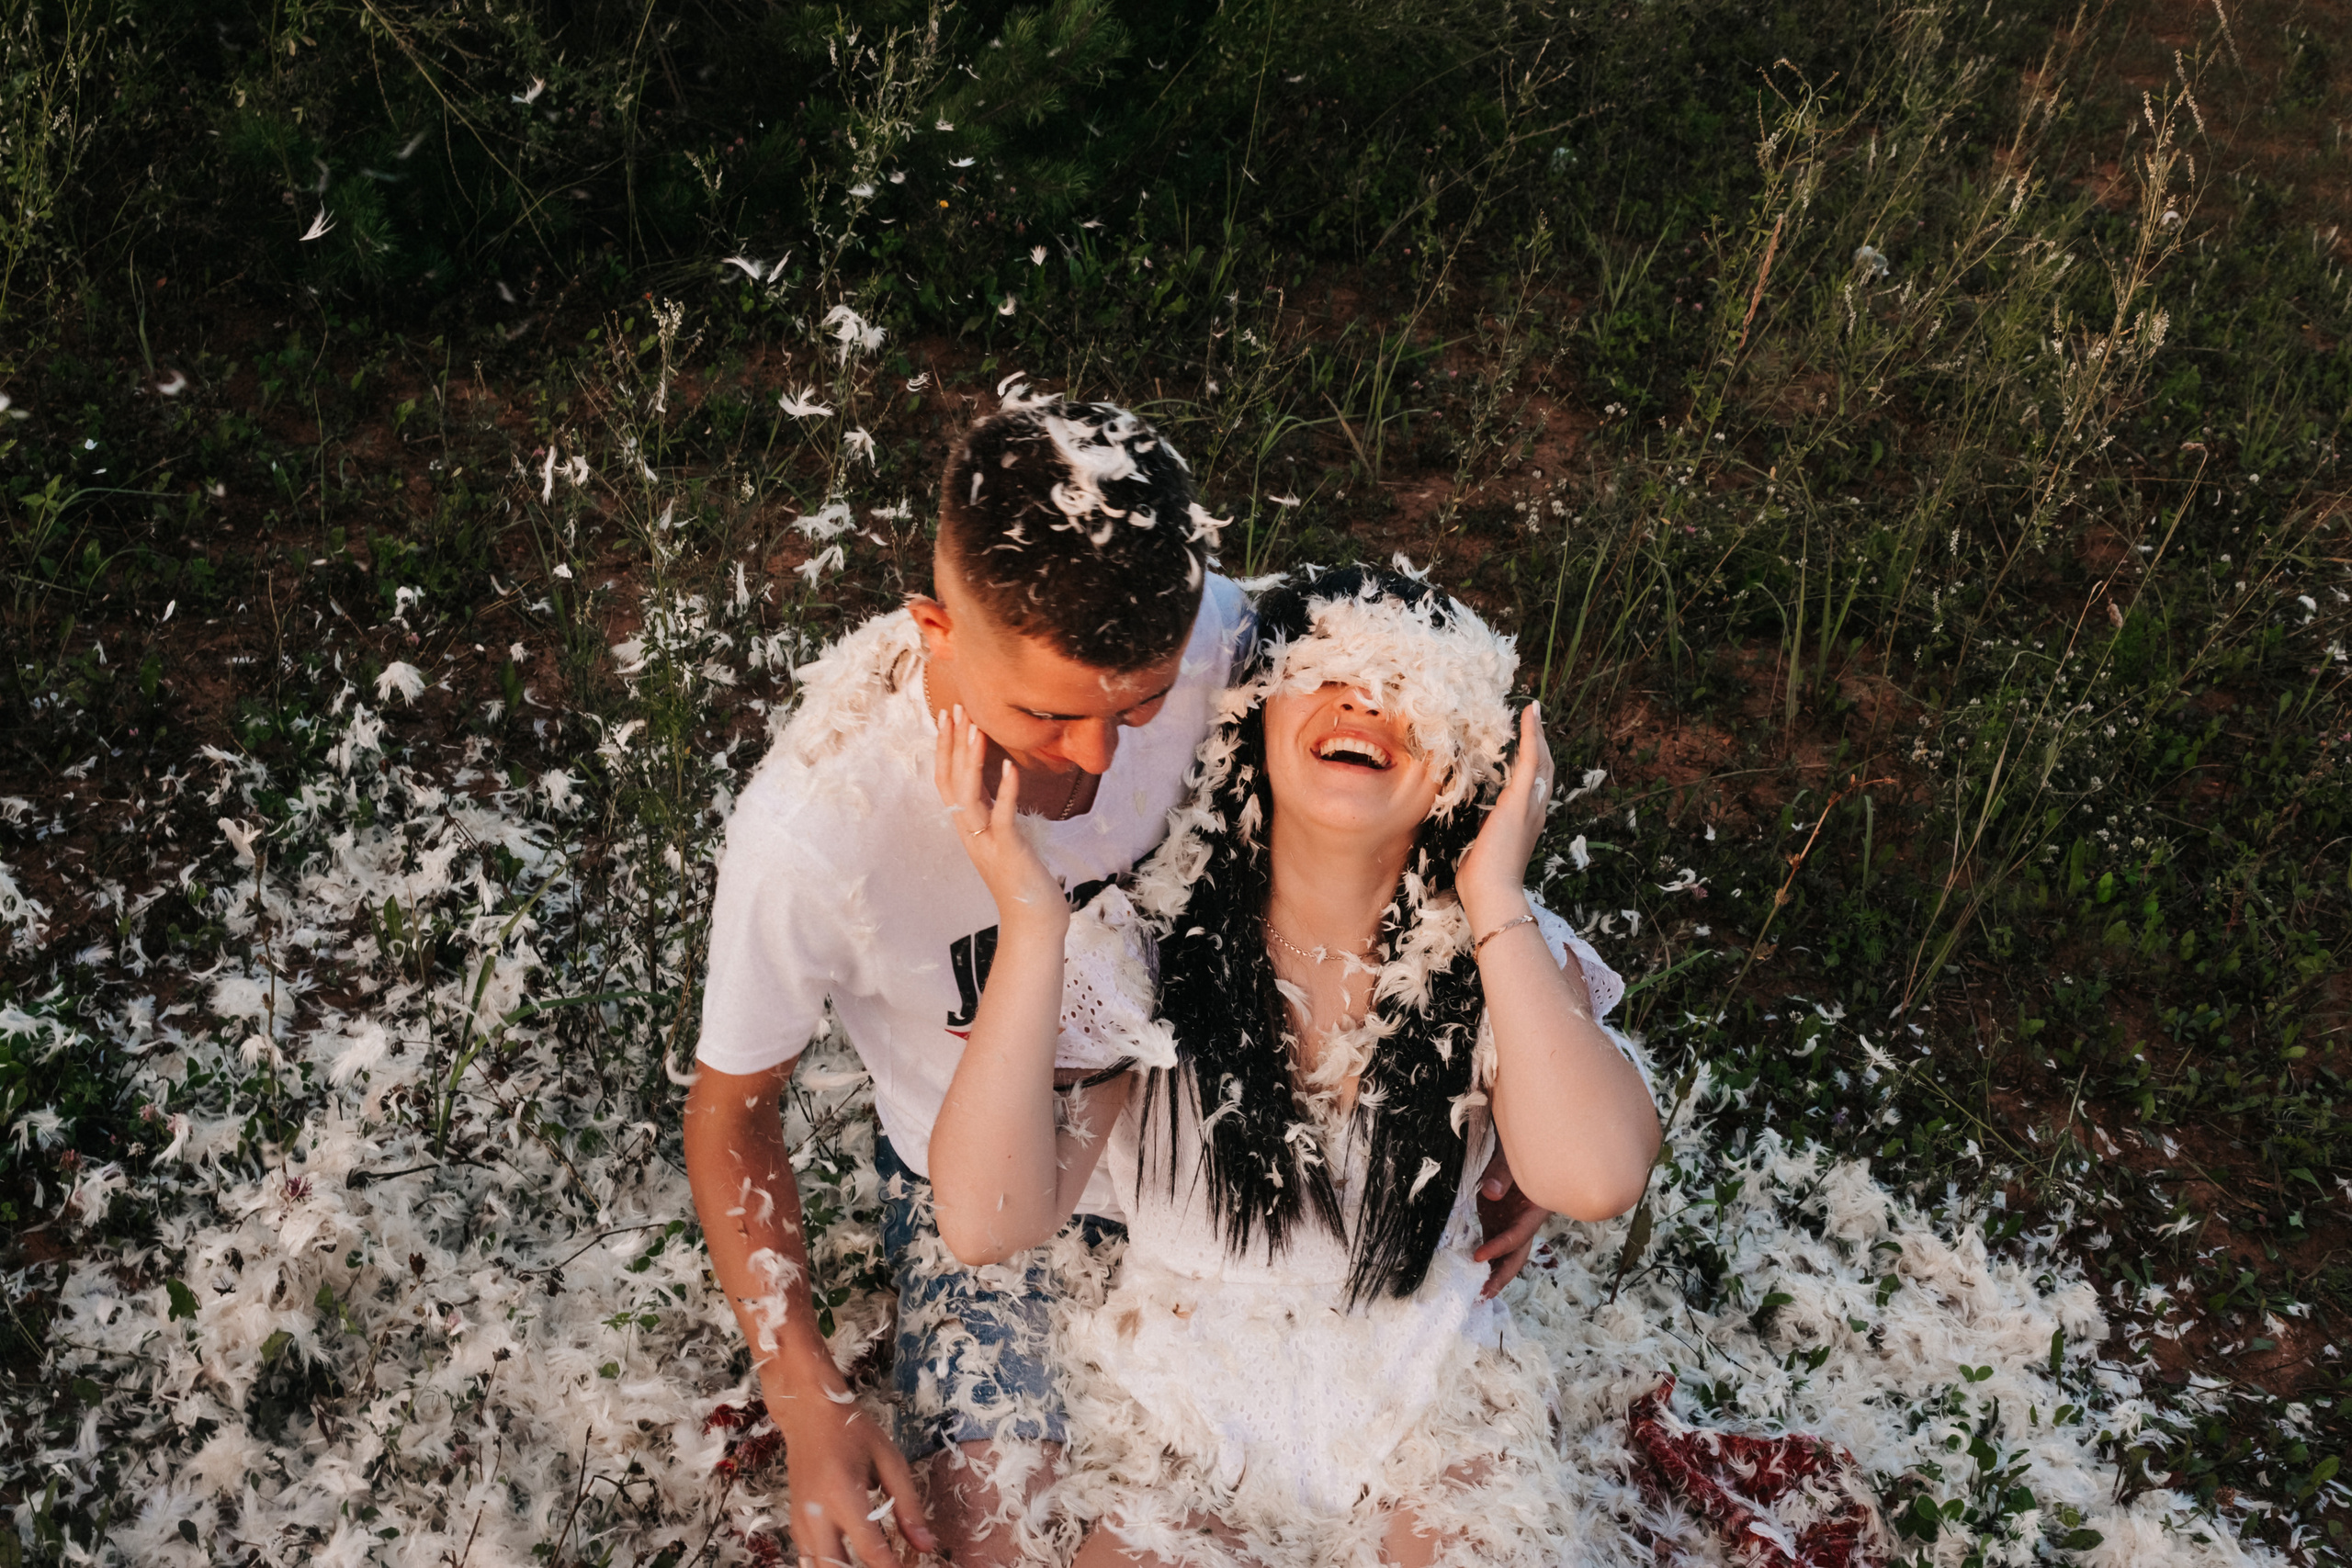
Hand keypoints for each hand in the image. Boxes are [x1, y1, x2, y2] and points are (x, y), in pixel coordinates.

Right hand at [769, 1386, 934, 1566]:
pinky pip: (808, 1557)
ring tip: (870, 1563)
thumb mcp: (889, 1460)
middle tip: (888, 1566)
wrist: (808, 1414)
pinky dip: (827, 1564)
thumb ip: (908, 1505)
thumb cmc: (852, 1433)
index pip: (869, 1549)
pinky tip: (847, 1560)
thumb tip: (926, 1545)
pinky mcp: (794, 1523)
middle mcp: (816, 1514)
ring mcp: (800, 1521)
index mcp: (843, 1494)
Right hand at [934, 705, 1065, 926]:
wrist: (1031, 920)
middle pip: (952, 780)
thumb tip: (1000, 781)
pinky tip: (1010, 766)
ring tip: (976, 729)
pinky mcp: (1008, 849)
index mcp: (968, 825)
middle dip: (952, 743)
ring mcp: (986, 841)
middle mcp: (970, 831)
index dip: (944, 747)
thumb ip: (996, 811)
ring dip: (971, 760)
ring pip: (969, 795)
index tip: (947, 715)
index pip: (947, 779)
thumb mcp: (1005, 837)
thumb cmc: (1022, 879)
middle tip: (956, 708)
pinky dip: (1006, 791)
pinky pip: (1003, 816)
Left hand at [1456, 703, 1554, 925]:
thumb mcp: (1482, 851)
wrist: (1493, 892)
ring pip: (1542, 761)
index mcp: (1526, 823)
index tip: (1530, 745)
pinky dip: (1532, 735)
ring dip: (1538, 734)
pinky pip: (1531, 760)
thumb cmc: (1483, 881)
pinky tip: (1531, 715)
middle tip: (1535, 719)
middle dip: (1540, 743)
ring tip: (1534, 712)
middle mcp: (1535, 811)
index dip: (1535, 763)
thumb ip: (1484, 838)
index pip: (1534, 786)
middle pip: (1544, 769)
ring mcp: (1530, 805)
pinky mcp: (1520, 800)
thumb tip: (1475, 839)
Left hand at [1471, 1143, 1551, 1298]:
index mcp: (1535, 1208)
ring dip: (1493, 1272)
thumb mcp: (1511, 1155)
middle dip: (1502, 1276)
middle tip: (1483, 1295)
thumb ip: (1503, 1172)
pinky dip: (1484, 1258)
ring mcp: (1512, 1222)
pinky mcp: (1499, 1220)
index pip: (1518, 1235)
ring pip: (1506, 1253)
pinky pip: (1493, 1242)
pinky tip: (1471, 1272)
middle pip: (1517, 1254)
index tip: (1478, 1257)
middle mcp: (1526, 1221)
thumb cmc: (1519, 1148)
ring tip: (1476, 1294)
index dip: (1500, 1247)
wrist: (1519, 1144)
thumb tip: (1492, 1195)